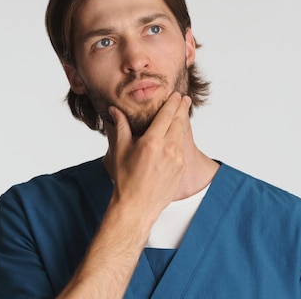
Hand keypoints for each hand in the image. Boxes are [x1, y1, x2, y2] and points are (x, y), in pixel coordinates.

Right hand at [108, 92, 192, 220]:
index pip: (167, 115)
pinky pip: (182, 149)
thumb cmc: (126, 179)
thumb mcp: (121, 150)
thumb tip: (115, 109)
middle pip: (179, 122)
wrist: (137, 206)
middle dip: (182, 108)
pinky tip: (178, 136)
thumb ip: (121, 127)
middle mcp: (168, 148)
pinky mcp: (182, 168)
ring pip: (182, 135)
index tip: (177, 95)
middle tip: (185, 99)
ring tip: (183, 113)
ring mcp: (177, 159)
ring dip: (183, 122)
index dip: (173, 103)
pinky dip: (181, 139)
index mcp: (152, 142)